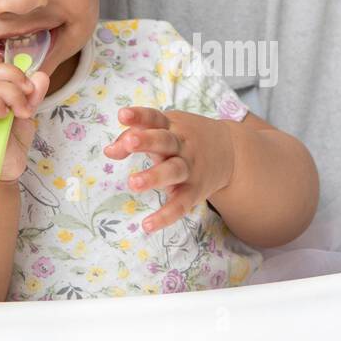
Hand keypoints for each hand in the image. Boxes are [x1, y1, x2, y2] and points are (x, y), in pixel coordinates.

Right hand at [0, 49, 50, 181]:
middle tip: (29, 97)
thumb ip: (31, 94)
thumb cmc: (7, 144)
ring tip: (22, 112)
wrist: (0, 174)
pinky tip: (6, 116)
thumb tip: (41, 75)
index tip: (22, 82)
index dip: (3, 64)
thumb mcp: (24, 113)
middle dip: (16, 78)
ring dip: (13, 95)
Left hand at [103, 106, 234, 232]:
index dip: (138, 116)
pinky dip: (166, 215)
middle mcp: (181, 145)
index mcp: (171, 126)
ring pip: (173, 171)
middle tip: (130, 142)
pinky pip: (180, 204)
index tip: (122, 115)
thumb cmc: (185, 138)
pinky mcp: (195, 191)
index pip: (153, 118)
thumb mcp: (165, 129)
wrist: (232, 152)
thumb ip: (135, 136)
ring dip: (154, 176)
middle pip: (164, 141)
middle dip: (147, 141)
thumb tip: (108, 151)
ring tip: (133, 183)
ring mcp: (189, 168)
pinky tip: (148, 225)